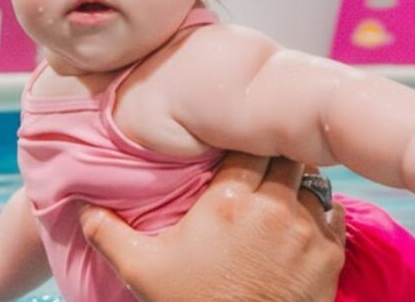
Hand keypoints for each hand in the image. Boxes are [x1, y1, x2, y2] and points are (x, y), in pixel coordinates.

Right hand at [79, 153, 345, 301]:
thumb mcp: (142, 271)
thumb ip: (108, 233)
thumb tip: (79, 206)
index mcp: (226, 200)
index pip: (248, 144)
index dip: (245, 144)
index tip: (238, 151)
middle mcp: (270, 206)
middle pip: (285, 155)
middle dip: (275, 156)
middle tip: (262, 166)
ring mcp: (304, 229)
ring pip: (313, 181)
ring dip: (299, 182)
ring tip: (284, 191)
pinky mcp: (329, 254)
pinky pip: (334, 213)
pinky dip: (321, 212)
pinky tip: (304, 221)